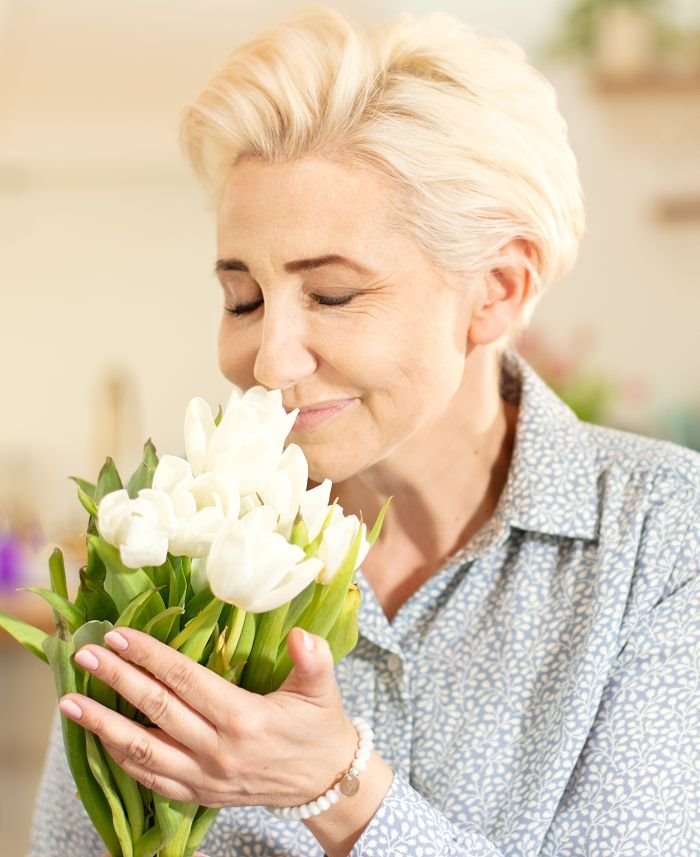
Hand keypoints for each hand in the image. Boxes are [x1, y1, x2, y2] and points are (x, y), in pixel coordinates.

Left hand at [59, 626, 358, 808]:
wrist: (324, 782)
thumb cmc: (320, 727)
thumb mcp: (323, 689)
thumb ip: (313, 660)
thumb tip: (301, 635)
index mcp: (243, 718)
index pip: (185, 680)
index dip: (149, 656)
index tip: (119, 636)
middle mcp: (217, 750)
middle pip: (155, 710)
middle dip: (116, 680)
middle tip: (85, 656)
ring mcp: (204, 777)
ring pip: (142, 751)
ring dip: (102, 725)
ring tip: (70, 703)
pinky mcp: (199, 795)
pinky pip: (150, 780)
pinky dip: (121, 759)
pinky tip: (100, 739)